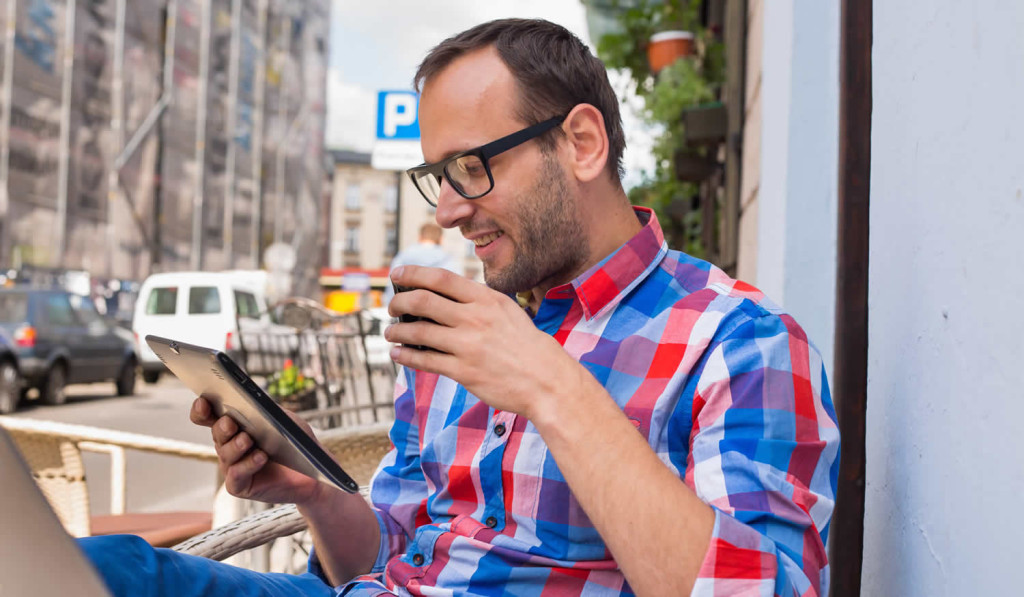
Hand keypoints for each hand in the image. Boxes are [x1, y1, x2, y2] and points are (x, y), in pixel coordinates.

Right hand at [190, 397, 327, 506]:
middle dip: (222, 427)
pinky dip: (248, 464)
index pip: (210, 416)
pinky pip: (236, 475)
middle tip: (230, 423)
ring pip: (225, 453)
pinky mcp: (240, 485)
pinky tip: (260, 457)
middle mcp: (229, 445)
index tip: (204, 401)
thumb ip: (268, 409)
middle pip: (217, 433)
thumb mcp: (285, 420)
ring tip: (248, 440)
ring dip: (235, 446)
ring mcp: (232, 466)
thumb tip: (252, 402)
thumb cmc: (296, 443)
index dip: (202, 409)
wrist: (312, 473)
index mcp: (235, 426)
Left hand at [385, 266, 584, 418]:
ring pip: (418, 331)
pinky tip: (398, 353)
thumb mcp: (508, 311)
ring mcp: (467, 346)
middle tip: (391, 306)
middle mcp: (475, 318)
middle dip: (398, 302)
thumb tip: (444, 295)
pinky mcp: (463, 371)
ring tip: (391, 332)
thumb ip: (478, 302)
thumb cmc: (528, 345)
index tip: (397, 275)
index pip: (441, 278)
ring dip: (397, 330)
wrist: (547, 380)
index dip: (413, 273)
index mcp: (486, 299)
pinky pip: (424, 361)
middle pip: (422, 301)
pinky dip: (406, 355)